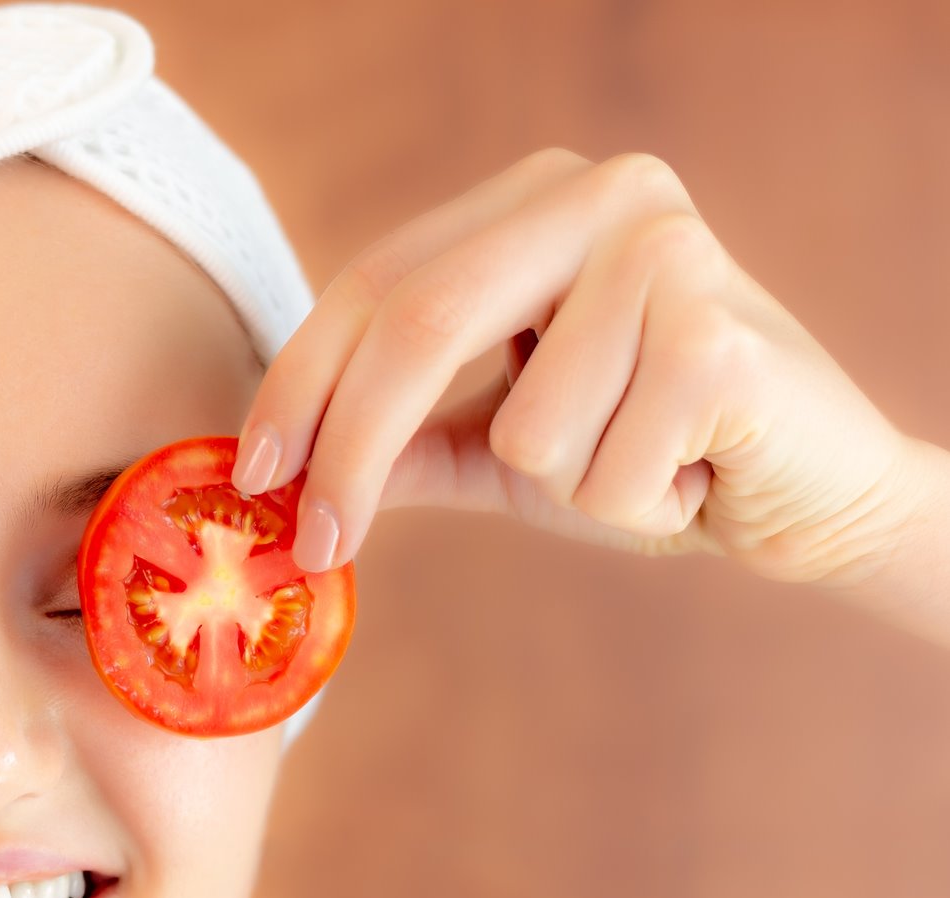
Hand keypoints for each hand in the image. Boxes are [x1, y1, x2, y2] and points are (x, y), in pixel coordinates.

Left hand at [234, 148, 927, 585]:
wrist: (807, 497)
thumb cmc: (646, 455)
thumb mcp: (497, 447)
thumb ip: (398, 445)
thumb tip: (277, 478)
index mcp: (531, 201)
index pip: (375, 282)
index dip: (298, 384)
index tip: (250, 475)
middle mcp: (598, 193)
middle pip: (418, 324)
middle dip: (350, 451)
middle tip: (314, 544)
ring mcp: (668, 249)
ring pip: (520, 428)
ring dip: (563, 488)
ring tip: (637, 462)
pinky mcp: (722, 331)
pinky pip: (601, 469)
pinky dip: (632, 504)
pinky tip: (693, 470)